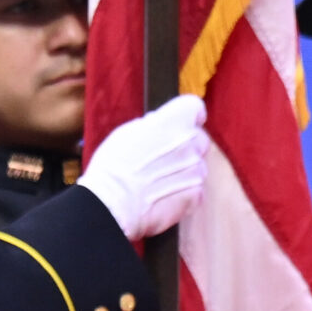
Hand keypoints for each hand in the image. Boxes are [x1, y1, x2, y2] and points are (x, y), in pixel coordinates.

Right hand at [79, 94, 208, 241]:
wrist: (114, 203)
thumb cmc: (114, 167)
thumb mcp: (127, 132)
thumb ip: (153, 126)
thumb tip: (160, 124)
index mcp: (173, 121)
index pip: (194, 107)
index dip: (188, 115)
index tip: (181, 123)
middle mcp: (191, 142)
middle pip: (198, 138)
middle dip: (184, 146)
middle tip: (162, 157)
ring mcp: (197, 170)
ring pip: (197, 165)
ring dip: (183, 170)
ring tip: (157, 180)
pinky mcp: (197, 194)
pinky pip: (195, 189)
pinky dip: (183, 192)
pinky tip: (162, 195)